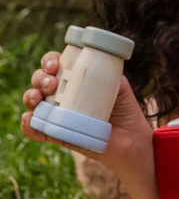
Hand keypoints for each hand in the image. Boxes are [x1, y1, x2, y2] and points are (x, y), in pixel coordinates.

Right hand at [21, 51, 152, 173]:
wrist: (131, 138)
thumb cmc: (125, 108)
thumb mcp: (118, 84)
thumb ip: (106, 71)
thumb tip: (96, 60)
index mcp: (75, 79)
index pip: (55, 65)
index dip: (49, 61)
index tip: (55, 65)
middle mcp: (62, 94)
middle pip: (40, 81)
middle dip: (40, 78)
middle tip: (51, 83)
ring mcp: (58, 114)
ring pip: (34, 102)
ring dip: (30, 96)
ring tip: (39, 98)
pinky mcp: (57, 134)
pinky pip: (36, 129)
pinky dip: (28, 124)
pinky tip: (30, 119)